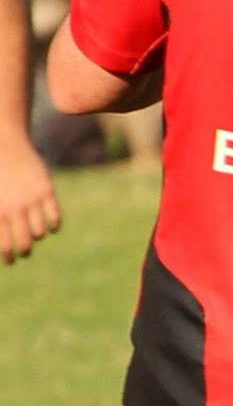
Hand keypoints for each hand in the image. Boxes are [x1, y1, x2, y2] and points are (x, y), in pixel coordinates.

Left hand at [0, 140, 58, 265]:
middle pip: (25, 243)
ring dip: (38, 235)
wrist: (3, 144)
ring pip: (40, 232)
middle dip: (24, 251)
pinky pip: (55, 217)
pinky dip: (54, 225)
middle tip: (24, 252)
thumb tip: (0, 236)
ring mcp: (32, 201)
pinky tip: (50, 225)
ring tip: (35, 233)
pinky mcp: (46, 191)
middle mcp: (15, 209)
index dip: (7, 257)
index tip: (10, 261)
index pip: (4, 245)